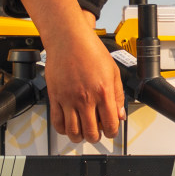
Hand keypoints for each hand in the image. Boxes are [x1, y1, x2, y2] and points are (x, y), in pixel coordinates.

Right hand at [18, 0, 123, 143]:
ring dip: (80, 137)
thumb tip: (120, 114)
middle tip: (97, 132)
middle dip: (96, 137)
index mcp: (103, 92)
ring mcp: (68, 99)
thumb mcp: (113, 71)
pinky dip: (63, 130)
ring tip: (83, 132)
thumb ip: (118, 95)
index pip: (111, 125)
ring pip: (73, 132)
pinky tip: (68, 126)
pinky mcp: (55, 97)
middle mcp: (85, 98)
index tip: (111, 130)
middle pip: (91, 133)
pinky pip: (57, 122)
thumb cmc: (90, 49)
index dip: (113, 132)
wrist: (68, 38)